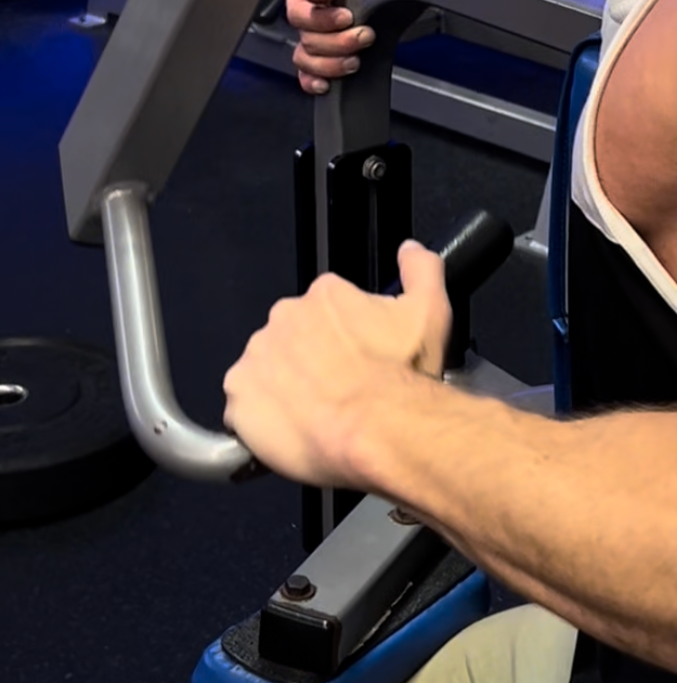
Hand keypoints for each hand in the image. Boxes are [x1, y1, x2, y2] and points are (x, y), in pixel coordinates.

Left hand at [223, 241, 452, 488]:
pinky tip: (293, 429)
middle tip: (338, 387)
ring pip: (267, 368)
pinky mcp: (239, 395)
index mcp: (325, 295)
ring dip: (285, 385)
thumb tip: (410, 250)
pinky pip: (244, 405)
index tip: (356, 355)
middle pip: (293, 336)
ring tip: (317, 412)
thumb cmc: (401, 378)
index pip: (326, 307)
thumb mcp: (431, 313)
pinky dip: (262, 417)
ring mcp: (257, 356)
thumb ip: (421, 270)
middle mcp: (285, 317)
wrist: (379, 432)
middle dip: (310, 358)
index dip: (343, 334)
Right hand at [286, 0, 385, 92]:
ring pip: (307, 59)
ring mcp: (314, 33)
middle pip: (306, 39)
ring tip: (356, 60)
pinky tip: (326, 85)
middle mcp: (304, 10)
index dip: (322, 21)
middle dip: (337, 43)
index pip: (298, 13)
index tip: (348, 17)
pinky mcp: (325, 51)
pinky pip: (308, 72)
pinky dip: (314, 81)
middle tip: (366, 34)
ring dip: (331, 64)